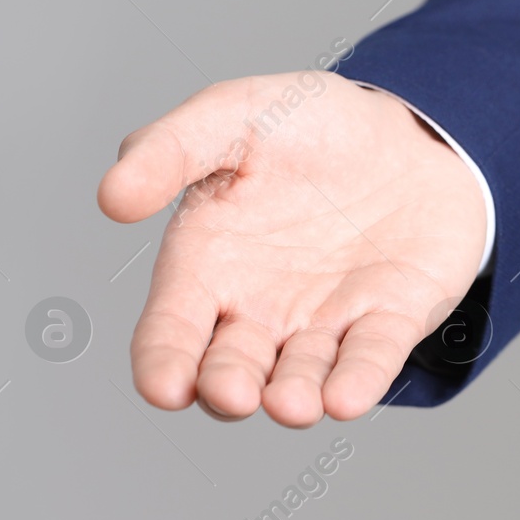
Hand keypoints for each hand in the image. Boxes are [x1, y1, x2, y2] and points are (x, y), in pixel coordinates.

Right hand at [97, 72, 486, 426]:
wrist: (407, 129)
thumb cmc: (308, 126)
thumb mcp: (232, 115)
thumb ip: (170, 147)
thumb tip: (112, 196)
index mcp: (208, 264)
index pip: (171, 330)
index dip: (163, 364)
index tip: (164, 387)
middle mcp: (260, 308)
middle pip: (230, 368)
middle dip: (227, 388)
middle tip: (232, 393)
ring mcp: (326, 319)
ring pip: (300, 376)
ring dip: (293, 396)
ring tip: (292, 404)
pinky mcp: (391, 317)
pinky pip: (372, 356)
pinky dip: (360, 380)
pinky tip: (346, 399)